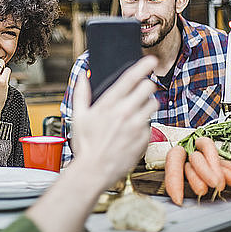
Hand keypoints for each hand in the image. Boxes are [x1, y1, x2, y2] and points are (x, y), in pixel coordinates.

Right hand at [70, 56, 158, 187]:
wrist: (94, 170)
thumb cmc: (85, 144)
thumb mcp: (78, 116)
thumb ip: (81, 93)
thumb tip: (82, 75)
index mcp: (108, 105)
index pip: (130, 79)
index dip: (143, 66)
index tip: (150, 60)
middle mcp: (124, 113)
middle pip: (148, 88)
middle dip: (147, 85)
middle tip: (142, 88)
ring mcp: (136, 127)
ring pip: (153, 105)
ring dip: (147, 103)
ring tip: (136, 110)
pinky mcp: (144, 139)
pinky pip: (149, 124)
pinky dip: (143, 124)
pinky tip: (131, 131)